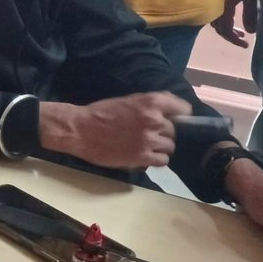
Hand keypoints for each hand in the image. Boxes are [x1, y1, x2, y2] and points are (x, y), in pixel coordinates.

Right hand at [41, 92, 189, 168]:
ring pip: (170, 146)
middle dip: (165, 132)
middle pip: (174, 130)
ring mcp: (149, 140)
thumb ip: (150, 105)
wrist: (79, 130)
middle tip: (151, 134)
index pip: (183, 109)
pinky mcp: (142, 157)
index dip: (180, 115)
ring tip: (147, 146)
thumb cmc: (100, 112)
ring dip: (161, 146)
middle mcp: (154, 121)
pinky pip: (162, 160)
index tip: (175, 119)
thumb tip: (170, 113)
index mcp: (151, 102)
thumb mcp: (128, 100)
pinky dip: (156, 159)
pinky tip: (146, 155)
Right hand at [210, 0, 257, 47]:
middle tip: (243, 37)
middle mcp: (212, 6)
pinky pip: (212, 9)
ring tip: (239, 26)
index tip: (246, 45)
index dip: (235, 40)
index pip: (225, 31)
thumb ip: (250, 13)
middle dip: (231, 34)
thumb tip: (251, 32)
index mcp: (222, 8)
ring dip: (226, 25)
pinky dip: (221, 15)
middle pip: (218, 27)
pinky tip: (230, 11)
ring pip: (214, 19)